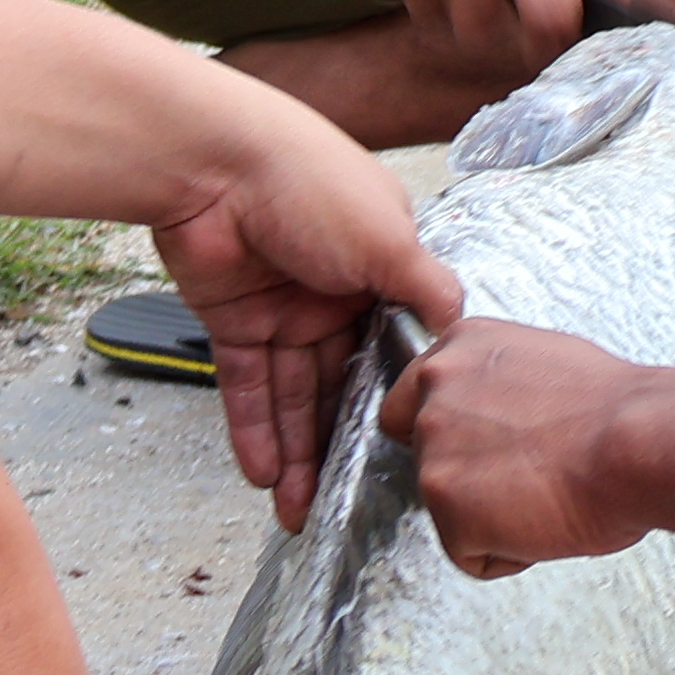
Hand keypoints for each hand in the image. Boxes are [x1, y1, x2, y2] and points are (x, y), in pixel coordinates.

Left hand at [152, 92, 469, 523]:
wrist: (212, 163)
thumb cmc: (308, 183)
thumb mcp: (388, 238)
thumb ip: (426, 289)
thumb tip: (462, 325)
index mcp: (380, 266)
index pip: (392, 348)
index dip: (390, 401)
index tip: (395, 455)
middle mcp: (333, 290)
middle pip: (339, 383)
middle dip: (338, 444)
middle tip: (341, 507)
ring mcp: (282, 306)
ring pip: (292, 394)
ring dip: (295, 451)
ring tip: (298, 511)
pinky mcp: (233, 318)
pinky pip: (246, 386)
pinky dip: (253, 430)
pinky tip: (264, 474)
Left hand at [378, 315, 651, 581]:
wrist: (637, 444)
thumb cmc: (616, 411)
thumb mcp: (546, 361)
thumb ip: (500, 382)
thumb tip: (504, 410)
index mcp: (460, 346)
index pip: (414, 396)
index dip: (452, 432)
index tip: (483, 446)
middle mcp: (435, 390)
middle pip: (422, 453)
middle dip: (463, 474)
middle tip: (521, 478)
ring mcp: (434, 450)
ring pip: (445, 507)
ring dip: (488, 515)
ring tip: (545, 496)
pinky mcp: (447, 509)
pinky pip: (468, 553)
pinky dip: (506, 554)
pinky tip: (545, 523)